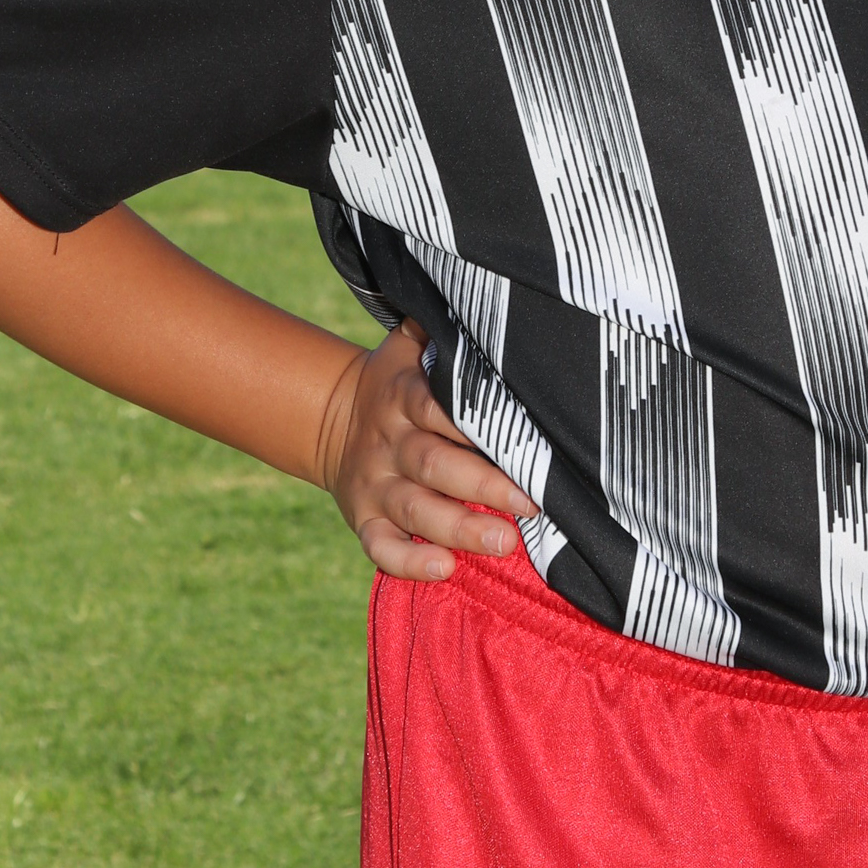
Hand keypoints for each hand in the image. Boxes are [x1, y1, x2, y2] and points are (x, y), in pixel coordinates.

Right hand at [315, 320, 538, 580]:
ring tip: (504, 543)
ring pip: (413, 510)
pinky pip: (379, 548)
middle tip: (533, 502)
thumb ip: (444, 330)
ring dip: (458, 528)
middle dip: (483, 485)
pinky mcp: (363, 519)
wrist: (334, 417)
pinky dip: (409, 563)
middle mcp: (388, 442)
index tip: (524, 439)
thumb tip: (491, 298)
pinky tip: (445, 569)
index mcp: (401, 395)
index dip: (474, 425)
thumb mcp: (412, 345)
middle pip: (433, 465)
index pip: (436, 407)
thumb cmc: (403, 381)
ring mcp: (373, 484)